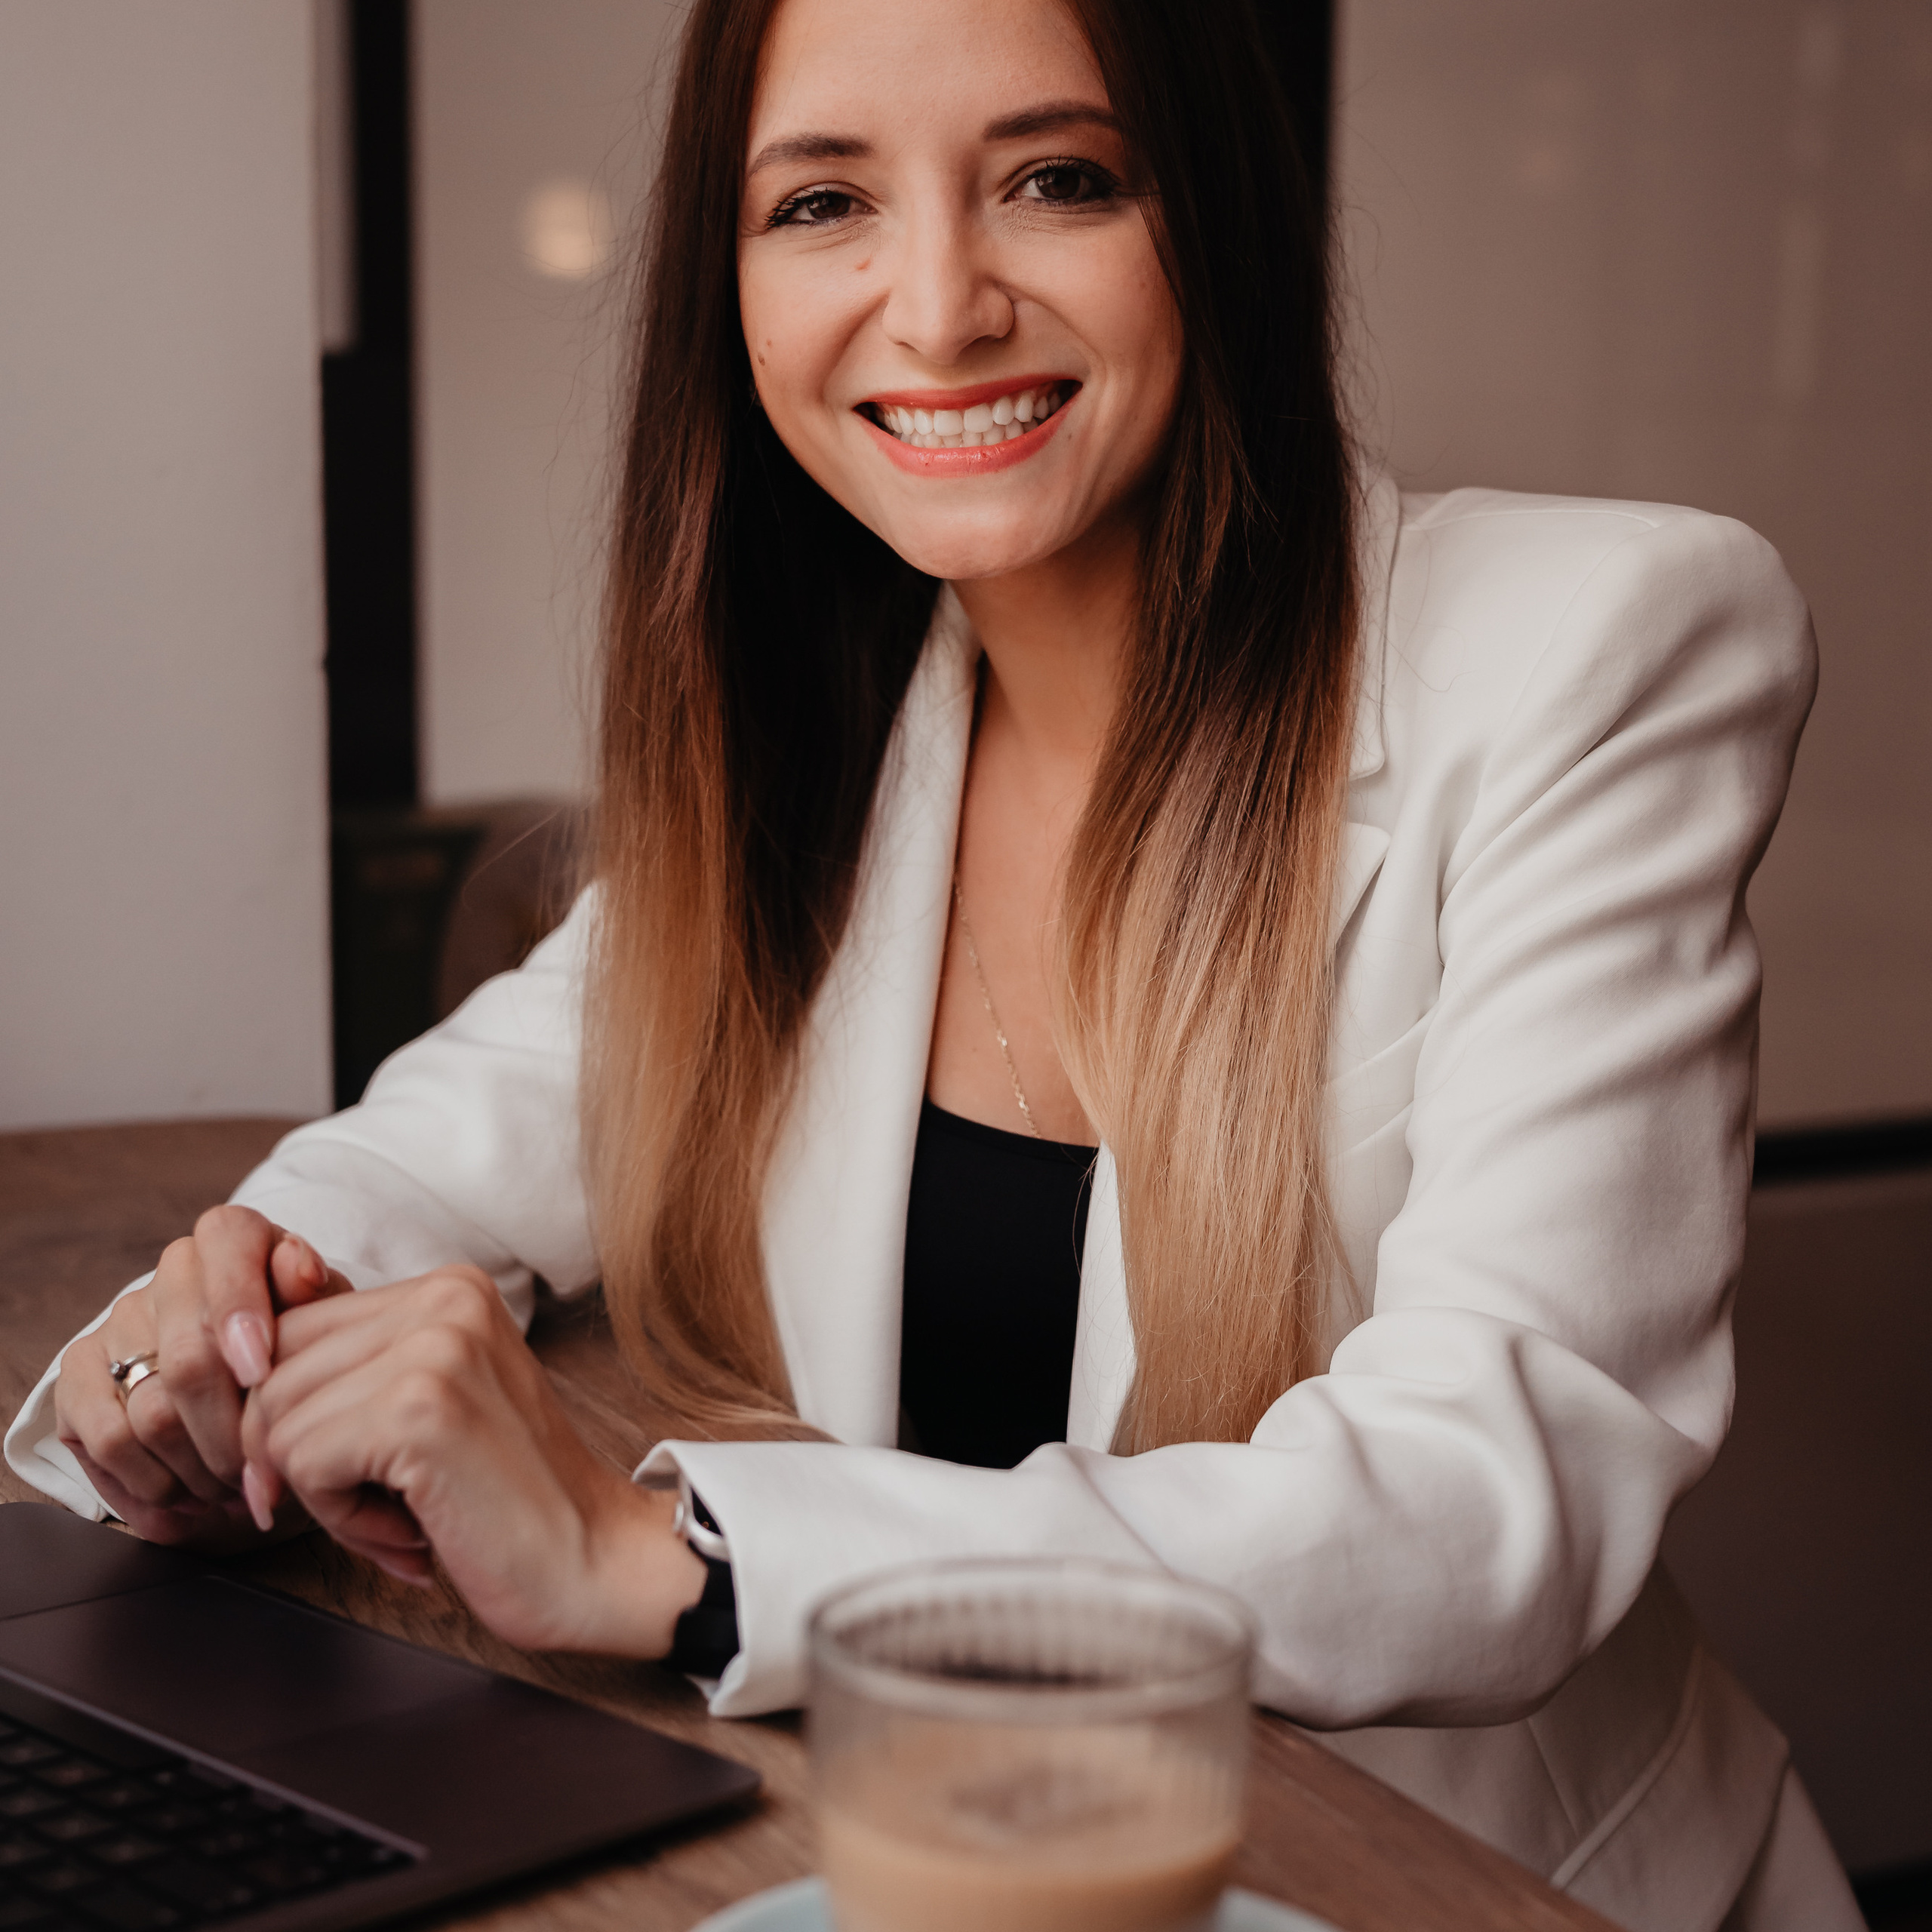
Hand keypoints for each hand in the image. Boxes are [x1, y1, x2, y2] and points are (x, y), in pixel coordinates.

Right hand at [52, 1207, 350, 1547]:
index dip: (240, 1313)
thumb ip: (318, 1294)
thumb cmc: (301, 1343)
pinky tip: (188, 1503)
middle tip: (262, 1473)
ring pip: (150, 1414)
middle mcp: (169, 1273)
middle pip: (188, 1360)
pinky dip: (151, 1487)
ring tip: (236, 1492)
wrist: (250, 1370)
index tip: (260, 1377)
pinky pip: (106, 1443)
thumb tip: (300, 1269)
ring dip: (199, 1472)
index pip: (225, 1249)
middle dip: (231, 1433)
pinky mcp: (77, 1375)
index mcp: (230, 1237)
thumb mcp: (326, 1317)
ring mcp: (119, 1322)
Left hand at [241, 1266, 707, 1656]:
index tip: (338, 1476)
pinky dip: (340, 1517)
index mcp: (450, 1289)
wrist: (597, 1563)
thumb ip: (356, 1373)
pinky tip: (409, 1530)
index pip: (295, 1328)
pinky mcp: (420, 1410)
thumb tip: (232, 1386)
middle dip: (294, 1455)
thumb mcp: (431, 1405)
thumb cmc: (506, 1502)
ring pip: (279, 1417)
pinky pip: (302, 1461)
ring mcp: (435, 1349)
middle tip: (370, 1509)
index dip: (291, 1414)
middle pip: (274, 1368)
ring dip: (320, 1492)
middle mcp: (445, 1299)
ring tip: (399, 1518)